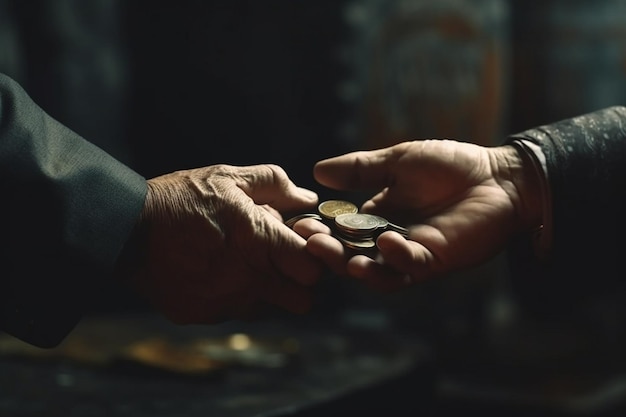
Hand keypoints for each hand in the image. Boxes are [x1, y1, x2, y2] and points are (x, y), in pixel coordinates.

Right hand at [117, 164, 323, 322]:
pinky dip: (232, 296)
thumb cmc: (181, 198)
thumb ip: (275, 185)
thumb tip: (306, 198)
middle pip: (303, 300)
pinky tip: (213, 272)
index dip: (314, 258)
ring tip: (242, 262)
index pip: (314, 269)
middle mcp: (247, 280)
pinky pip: (233, 312)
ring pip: (269, 308)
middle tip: (281, 262)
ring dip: (266, 290)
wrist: (124, 229)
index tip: (300, 246)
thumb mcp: (228, 178)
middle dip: (299, 282)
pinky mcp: (202, 314)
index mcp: (259, 243)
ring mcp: (224, 302)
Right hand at [298, 140, 541, 290]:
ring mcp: (411, 253)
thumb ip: (360, 169)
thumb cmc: (450, 165)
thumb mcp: (397, 161)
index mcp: (376, 216)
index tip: (300, 221)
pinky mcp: (436, 261)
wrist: (498, 176)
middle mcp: (388, 239)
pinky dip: (397, 258)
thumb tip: (317, 170)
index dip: (320, 229)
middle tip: (311, 242)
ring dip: (356, 267)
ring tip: (339, 256)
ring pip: (376, 271)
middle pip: (351, 255)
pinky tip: (388, 240)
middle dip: (329, 252)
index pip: (340, 230)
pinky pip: (410, 267)